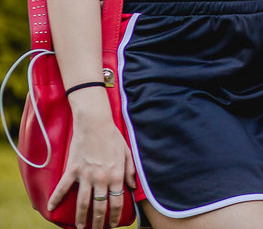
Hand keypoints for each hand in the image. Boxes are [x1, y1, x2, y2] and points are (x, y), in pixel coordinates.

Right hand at [47, 105, 135, 227]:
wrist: (95, 123)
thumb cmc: (113, 137)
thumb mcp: (128, 153)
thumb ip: (131, 171)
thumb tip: (132, 187)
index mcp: (116, 175)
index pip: (116, 202)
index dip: (114, 216)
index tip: (112, 225)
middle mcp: (101, 178)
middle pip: (99, 207)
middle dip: (98, 222)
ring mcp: (86, 175)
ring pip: (82, 203)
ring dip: (81, 218)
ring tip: (80, 228)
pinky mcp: (73, 170)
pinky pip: (63, 188)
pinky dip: (56, 199)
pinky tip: (51, 210)